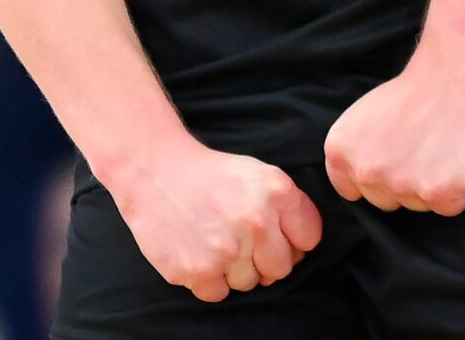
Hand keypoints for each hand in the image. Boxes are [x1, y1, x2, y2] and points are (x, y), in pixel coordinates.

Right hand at [105, 138, 322, 302]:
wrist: (155, 171)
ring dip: (235, 269)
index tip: (273, 233)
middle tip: (240, 239)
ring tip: (216, 240)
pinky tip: (199, 252)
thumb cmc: (211, 175)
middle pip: (281, 268)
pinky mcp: (196, 271)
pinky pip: (218, 293)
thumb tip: (300, 251)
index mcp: (277, 192)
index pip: (309, 240)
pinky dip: (209, 279)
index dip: (292, 239)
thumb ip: (288, 207)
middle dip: (264, 258)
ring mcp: (225, 249)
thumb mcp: (259, 174)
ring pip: (249, 284)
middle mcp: (255, 221)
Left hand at [323, 46, 464, 216]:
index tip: (394, 157)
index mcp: (341, 151)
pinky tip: (458, 160)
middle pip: (385, 202)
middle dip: (403, 183)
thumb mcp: (361, 117)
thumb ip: (354, 153)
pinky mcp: (438, 192)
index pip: (352, 191)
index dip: (377, 176)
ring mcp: (401, 184)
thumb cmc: (413, 93)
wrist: (456, 77)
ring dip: (432, 186)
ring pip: (418, 206)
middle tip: (422, 149)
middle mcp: (366, 172)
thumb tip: (359, 183)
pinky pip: (450, 206)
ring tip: (441, 149)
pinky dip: (459, 190)